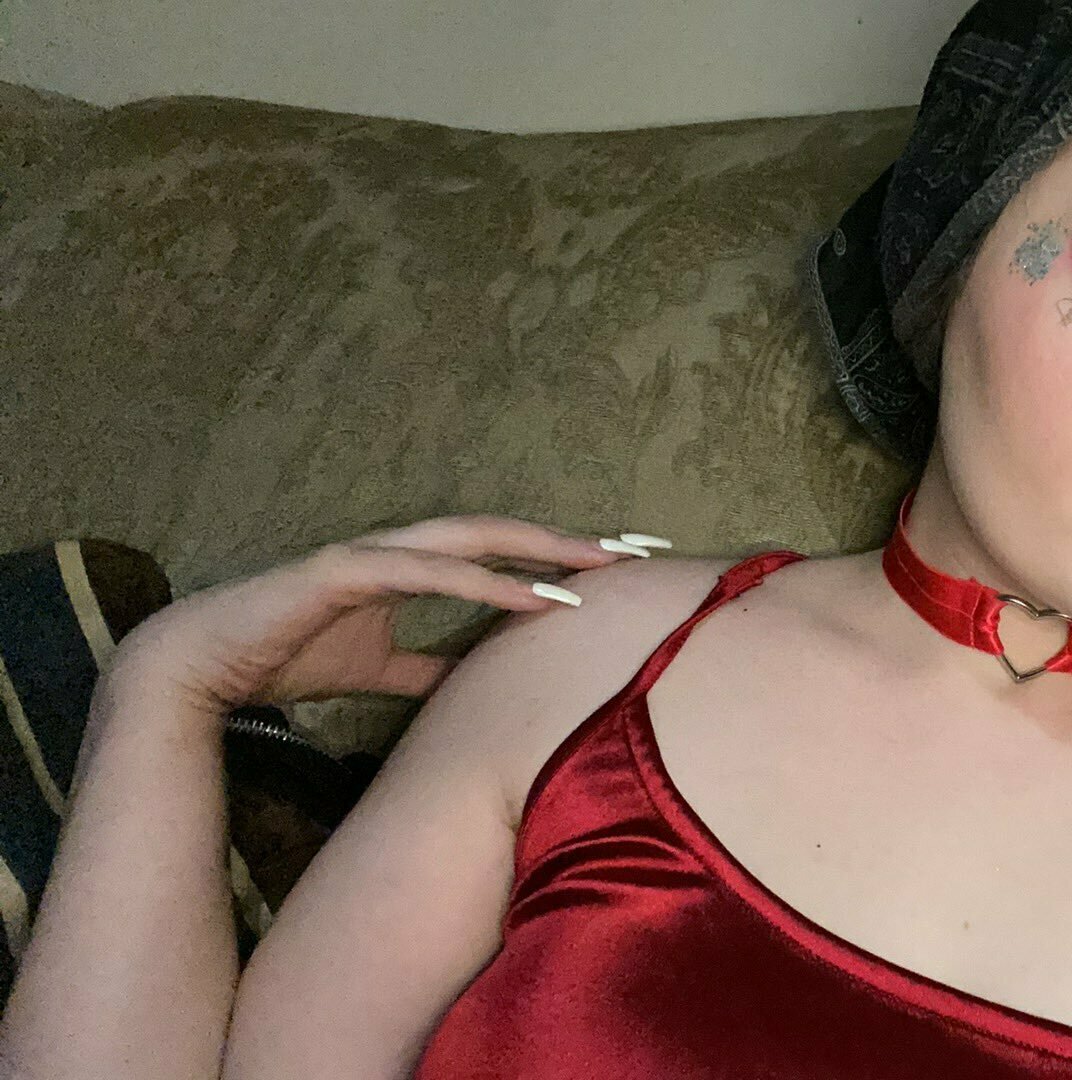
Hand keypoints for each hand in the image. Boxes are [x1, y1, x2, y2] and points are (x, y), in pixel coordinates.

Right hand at [101, 515, 669, 715]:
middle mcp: (401, 549)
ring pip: (472, 539)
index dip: (559, 557)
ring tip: (597, 569)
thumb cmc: (289, 657)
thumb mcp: (381, 671)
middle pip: (503, 533)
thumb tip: (480, 686)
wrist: (203, 664)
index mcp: (412, 566)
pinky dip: (479, 580)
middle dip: (570, 540)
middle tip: (638, 548)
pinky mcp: (343, 570)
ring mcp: (373, 553)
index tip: (620, 567)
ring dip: (536, 553)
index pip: (501, 553)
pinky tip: (525, 594)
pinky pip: (424, 570)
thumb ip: (431, 670)